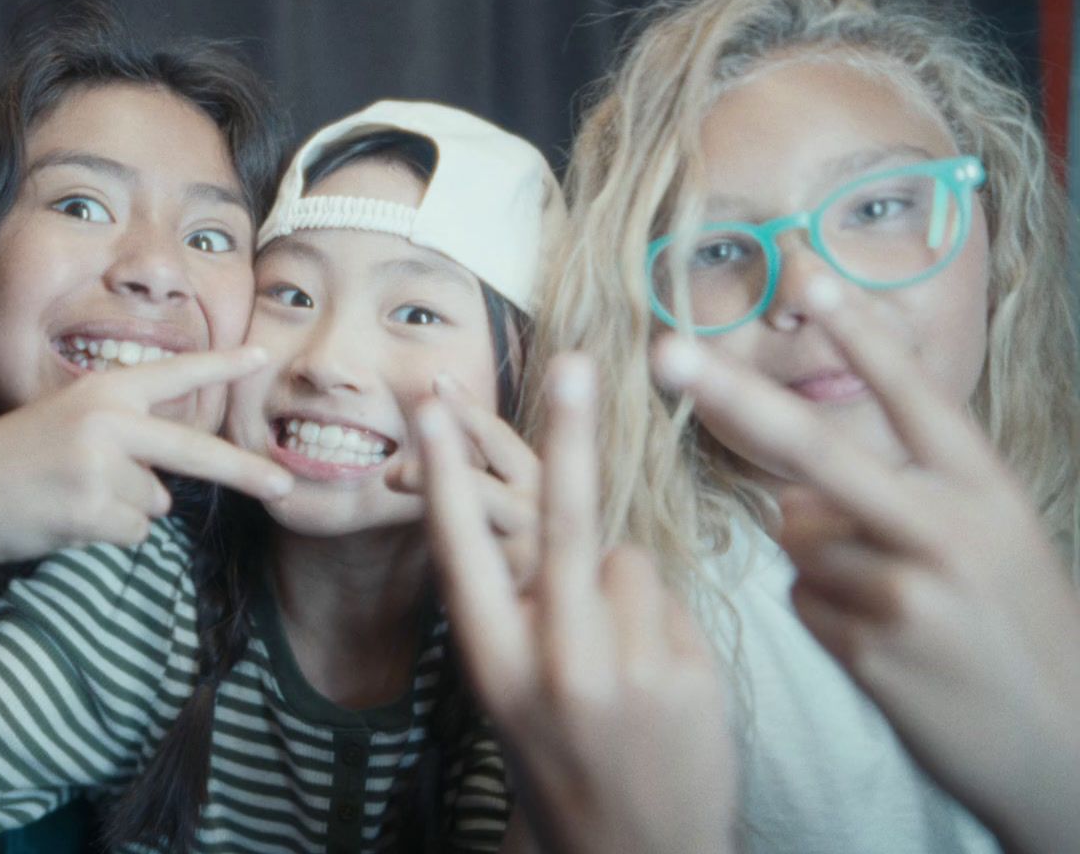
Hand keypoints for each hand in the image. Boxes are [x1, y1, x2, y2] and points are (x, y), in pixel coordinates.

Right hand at [0, 346, 292, 566]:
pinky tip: (67, 518)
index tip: (263, 357)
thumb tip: (167, 496)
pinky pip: (134, 532)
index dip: (221, 366)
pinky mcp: (90, 508)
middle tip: (285, 486)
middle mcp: (106, 421)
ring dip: (125, 511)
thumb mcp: (70, 428)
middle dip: (245, 471)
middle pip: (193, 452)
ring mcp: (98, 465)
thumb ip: (123, 443)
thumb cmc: (17, 464)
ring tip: (71, 498)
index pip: (174, 375)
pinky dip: (108, 535)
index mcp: (102, 392)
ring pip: (155, 503)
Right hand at [421, 355, 736, 853]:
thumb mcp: (511, 692)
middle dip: (567, 438)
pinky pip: (666, 595)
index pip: (462, 554)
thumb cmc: (561, 753)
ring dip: (619, 584)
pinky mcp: (688, 674)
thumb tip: (546, 509)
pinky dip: (658, 617)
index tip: (428, 409)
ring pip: (625, 558)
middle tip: (572, 364)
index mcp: (495, 666)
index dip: (443, 474)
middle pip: (566, 527)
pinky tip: (658, 677)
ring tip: (619, 655)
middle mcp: (556, 666)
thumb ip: (517, 610)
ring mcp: (629, 671)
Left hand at [652, 275, 1079, 853]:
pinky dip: (827, 611)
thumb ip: (905, 495)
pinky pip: (803, 598)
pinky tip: (889, 645)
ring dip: (823, 560)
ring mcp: (905, 589)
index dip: (859, 334)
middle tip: (665, 353)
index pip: (911, 394)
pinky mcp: (871, 648)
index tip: (809, 275)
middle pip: (814, 447)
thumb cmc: (1014, 622)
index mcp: (984, 488)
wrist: (1069, 745)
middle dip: (731, 393)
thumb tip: (799, 492)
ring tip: (902, 603)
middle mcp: (946, 528)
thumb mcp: (992, 536)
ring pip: (799, 537)